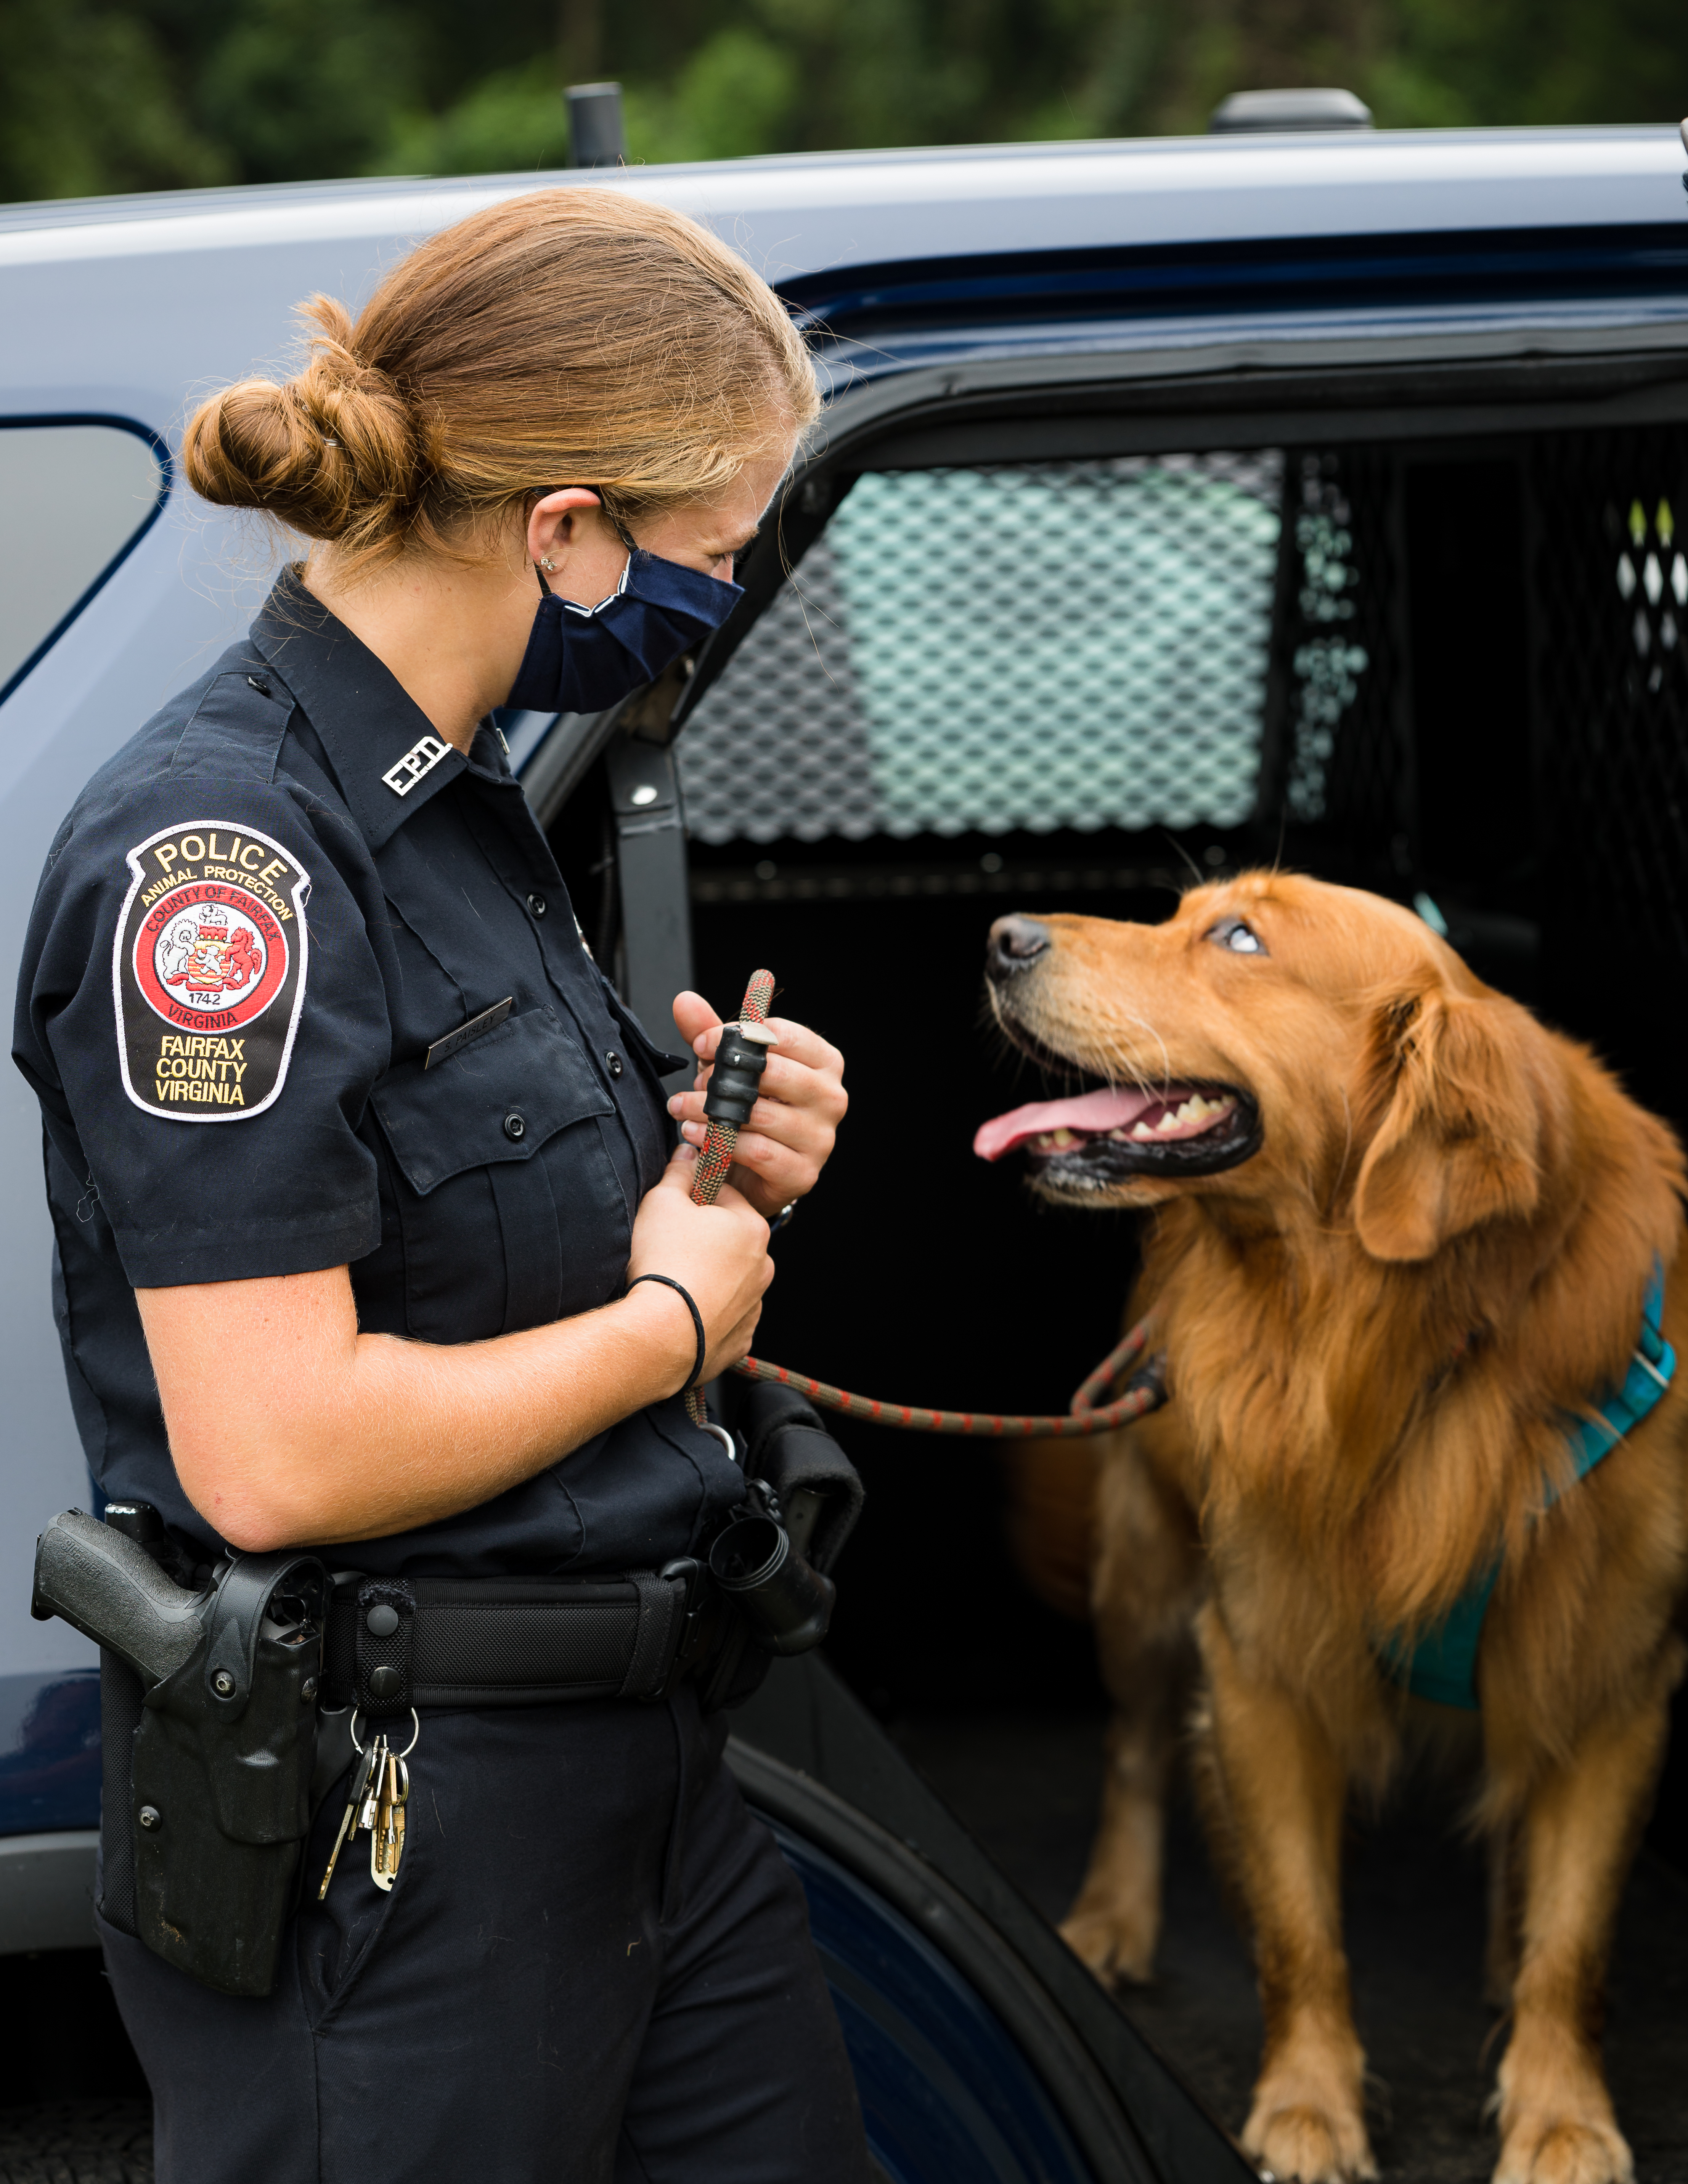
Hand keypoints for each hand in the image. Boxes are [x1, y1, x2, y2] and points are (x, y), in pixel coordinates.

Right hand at [625, 1146, 772, 1383]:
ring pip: (731, 1278)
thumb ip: (678, 1173)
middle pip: (731, 1239)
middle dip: (704, 1238)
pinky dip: (709, 1310)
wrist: (660, 1333)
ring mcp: (754, 1304)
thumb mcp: (662, 1202)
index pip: (726, 1196)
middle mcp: (763, 1265)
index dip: (697, 1197)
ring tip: (675, 1280)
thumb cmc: (664, 1263)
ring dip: (709, 1274)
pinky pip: (726, 1315)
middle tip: (669, 1246)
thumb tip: (689, 1153)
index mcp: (752, 1226)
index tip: (677, 1207)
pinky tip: (684, 1308)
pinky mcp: (741, 1337)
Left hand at [668, 992, 847, 1221]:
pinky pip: (759, 1152)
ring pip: (762, 1114)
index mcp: (823, 1062)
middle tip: (696, 1081)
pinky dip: (721, 1141)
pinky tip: (695, 1134)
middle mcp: (831, 1097)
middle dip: (725, 1075)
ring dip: (712, 1109)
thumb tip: (684, 1000)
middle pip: (776, 1073)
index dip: (739, 1036)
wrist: (753, 1171)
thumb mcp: (730, 1066)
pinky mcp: (803, 1173)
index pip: (785, 1035)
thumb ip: (711, 1034)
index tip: (702, 1043)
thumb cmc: (748, 1107)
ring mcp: (821, 1138)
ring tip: (683, 1107)